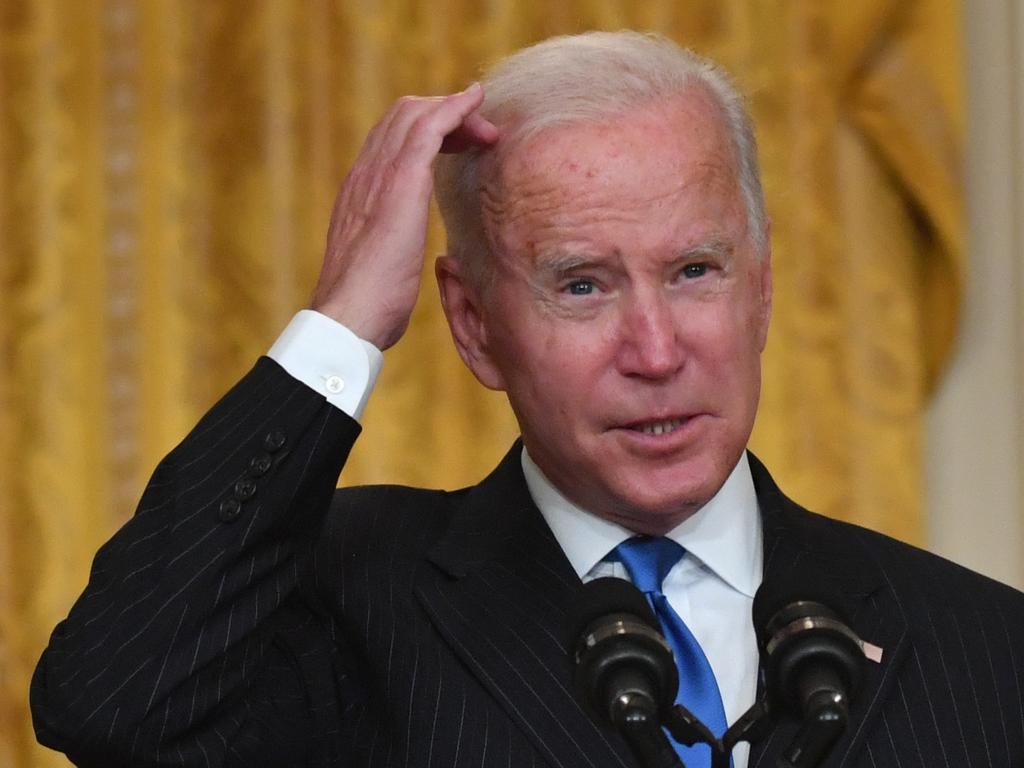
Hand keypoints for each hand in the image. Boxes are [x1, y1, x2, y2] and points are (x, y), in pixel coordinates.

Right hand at [310, 83, 497, 349]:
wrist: (349, 315)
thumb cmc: (369, 306)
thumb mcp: (379, 266)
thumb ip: (387, 248)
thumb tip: (399, 258)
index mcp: (360, 193)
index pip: (389, 141)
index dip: (426, 133)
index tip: (458, 145)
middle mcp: (365, 174)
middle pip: (402, 116)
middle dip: (445, 116)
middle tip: (479, 138)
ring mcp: (379, 174)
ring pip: (415, 113)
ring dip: (456, 112)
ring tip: (485, 131)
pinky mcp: (401, 181)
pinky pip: (430, 126)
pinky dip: (455, 108)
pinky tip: (476, 102)